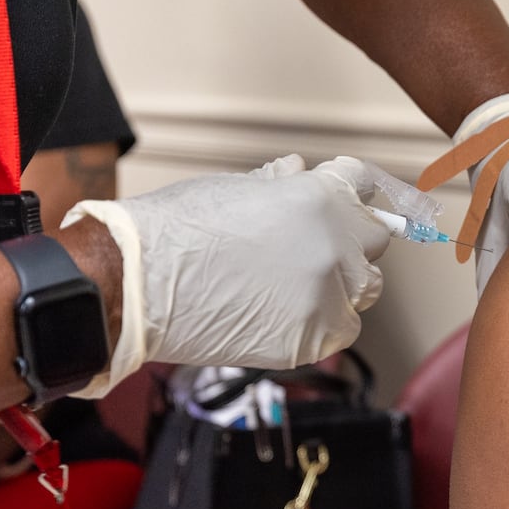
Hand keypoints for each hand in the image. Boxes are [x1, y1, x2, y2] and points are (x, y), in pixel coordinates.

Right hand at [63, 155, 390, 395]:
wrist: (135, 286)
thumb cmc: (176, 230)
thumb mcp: (234, 188)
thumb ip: (281, 184)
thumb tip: (299, 171)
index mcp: (320, 198)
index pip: (361, 184)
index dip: (350, 189)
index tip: (345, 198)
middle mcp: (336, 245)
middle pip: (373, 239)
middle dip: (350, 238)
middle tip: (318, 247)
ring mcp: (328, 294)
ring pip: (365, 287)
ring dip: (343, 282)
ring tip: (300, 284)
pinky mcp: (313, 338)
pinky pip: (341, 328)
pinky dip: (324, 322)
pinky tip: (289, 316)